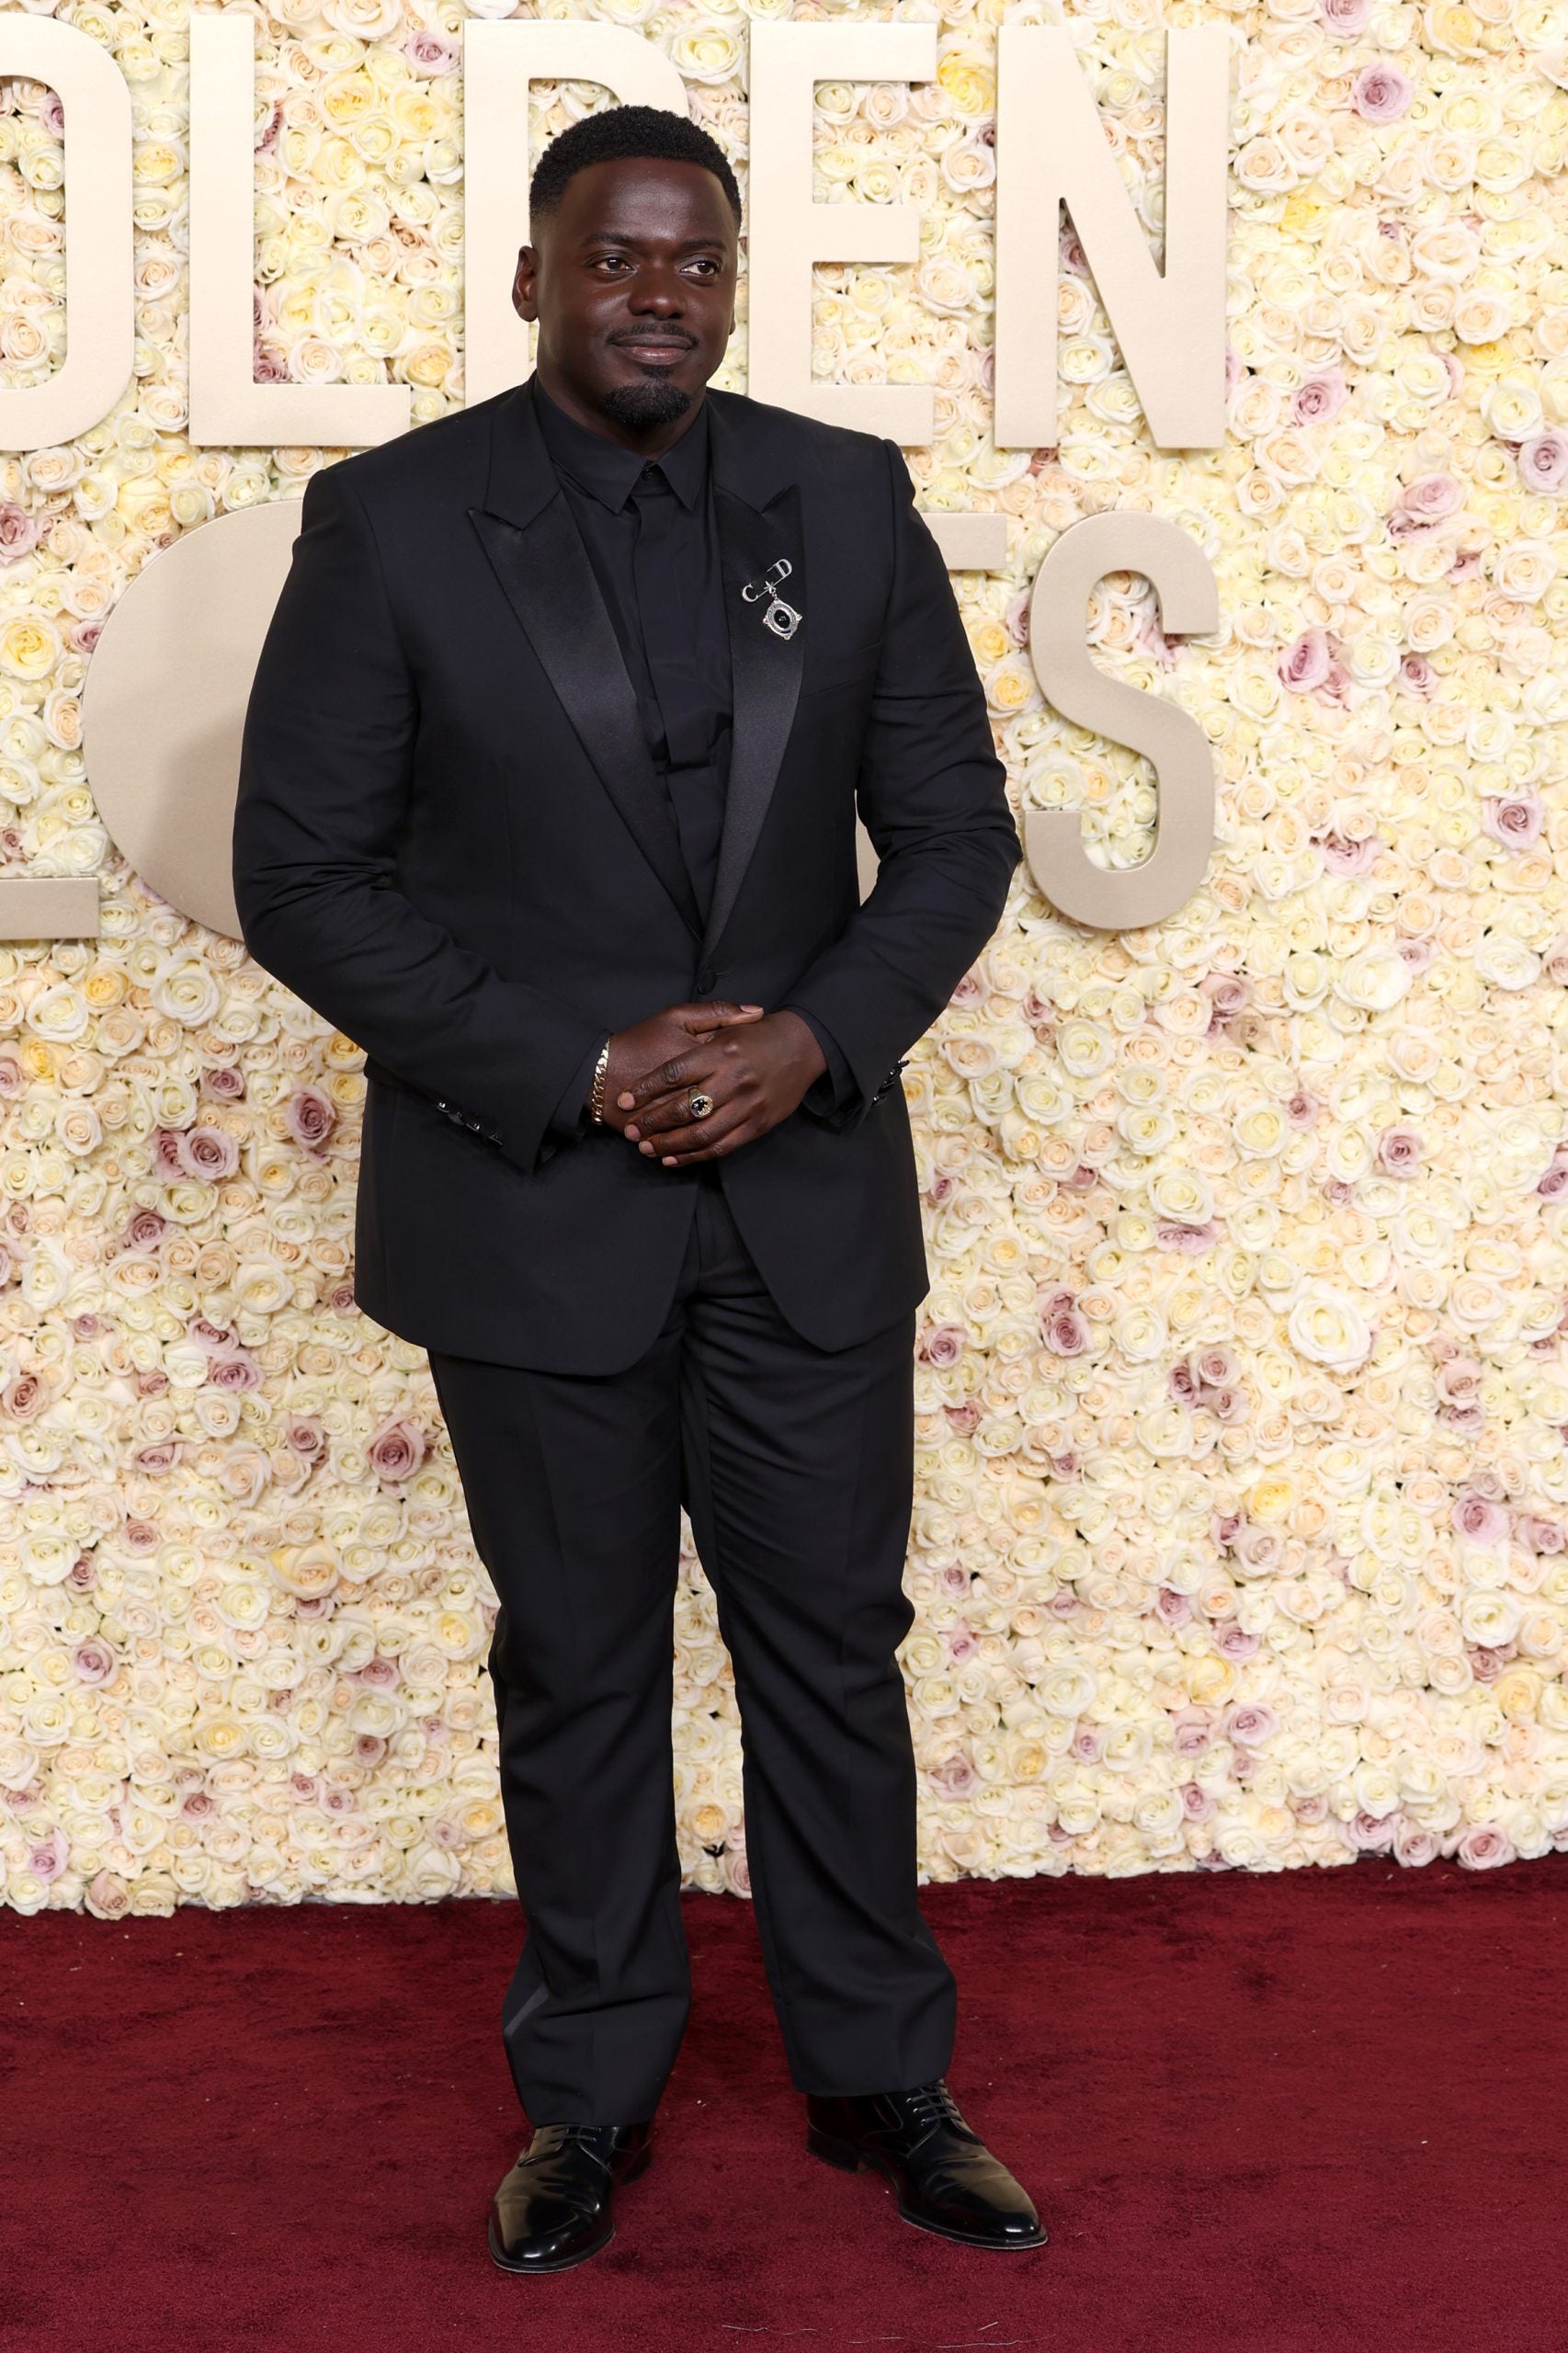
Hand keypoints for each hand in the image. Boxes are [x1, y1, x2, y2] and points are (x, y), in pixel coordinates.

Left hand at [620, 1008, 826, 1164]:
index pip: (674, 1074)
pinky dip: (694, 1156)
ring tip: (647, 1148)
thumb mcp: (730, 1022)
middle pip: (683, 1108)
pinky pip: (721, 1146)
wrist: (804, 1046)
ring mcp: (748, 1105)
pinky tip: (673, 1159)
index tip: (624, 1100)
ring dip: (669, 1145)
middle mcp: (734, 1079)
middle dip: (652, 1123)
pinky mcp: (758, 1125)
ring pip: (700, 1133)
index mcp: (722, 1051)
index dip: (646, 1089)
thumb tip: (666, 1042)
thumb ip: (697, 1032)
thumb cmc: (760, 1035)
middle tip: (631, 1131)